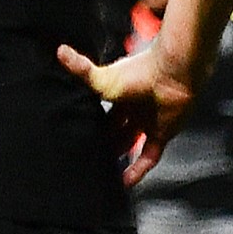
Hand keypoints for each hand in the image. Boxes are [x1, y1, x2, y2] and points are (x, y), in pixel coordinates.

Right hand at [58, 42, 193, 186]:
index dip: (91, 124)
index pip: (102, 113)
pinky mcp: (162, 135)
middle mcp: (134, 108)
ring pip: (130, 144)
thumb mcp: (102, 78)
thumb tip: (59, 51)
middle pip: (115, 131)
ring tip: (102, 174)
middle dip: (103, 143)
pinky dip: (137, 171)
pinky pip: (148, 157)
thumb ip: (80, 69)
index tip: (77, 137)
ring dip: (118, 159)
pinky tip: (124, 183)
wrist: (173, 74)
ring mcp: (149, 122)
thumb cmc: (141, 72)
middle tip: (87, 158)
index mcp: (119, 93)